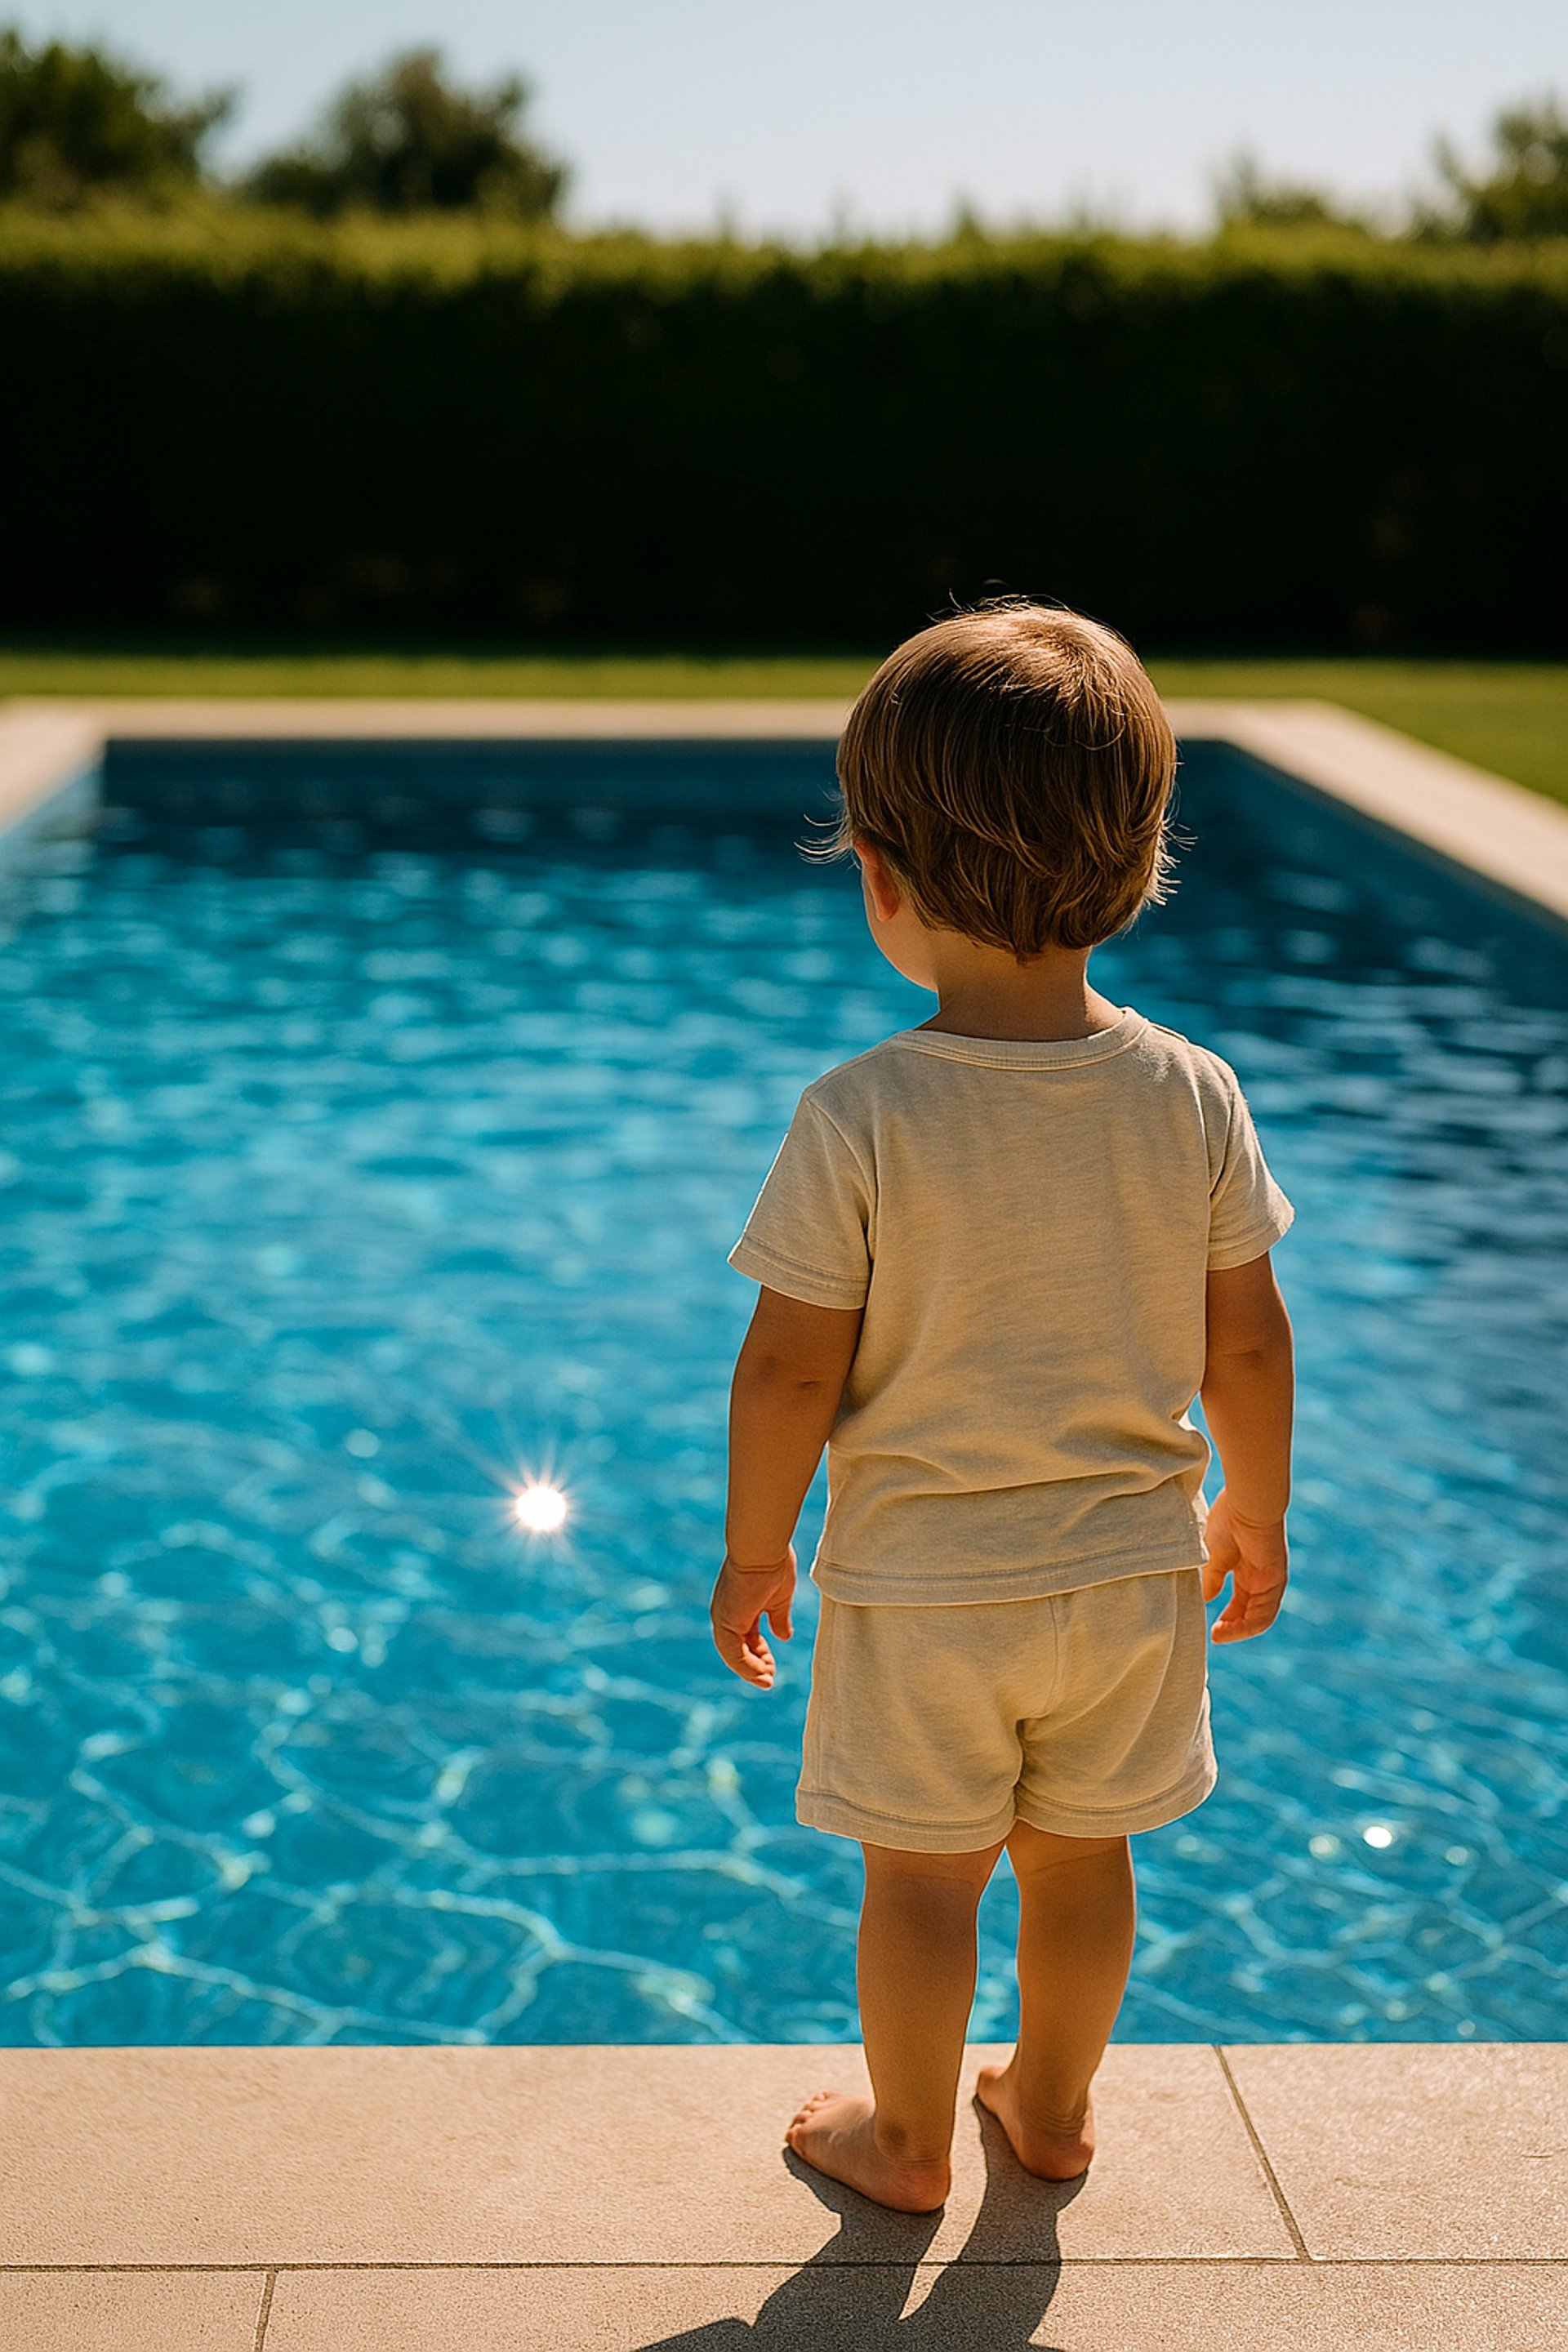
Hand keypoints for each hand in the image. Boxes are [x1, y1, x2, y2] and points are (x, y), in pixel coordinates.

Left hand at [710, 1548, 795, 1686]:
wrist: (763, 1548)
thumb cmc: (773, 1564)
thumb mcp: (779, 1598)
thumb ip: (779, 1618)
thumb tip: (784, 1637)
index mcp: (738, 1606)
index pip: (745, 1637)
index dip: (759, 1653)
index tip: (771, 1666)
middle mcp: (726, 1613)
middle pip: (737, 1649)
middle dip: (754, 1666)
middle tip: (770, 1679)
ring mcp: (723, 1617)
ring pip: (733, 1655)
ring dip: (750, 1671)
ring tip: (768, 1682)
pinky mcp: (726, 1622)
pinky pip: (734, 1654)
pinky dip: (748, 1667)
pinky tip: (763, 1674)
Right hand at [1202, 1489, 1287, 1643]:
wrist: (1247, 1503)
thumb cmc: (1227, 1522)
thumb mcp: (1213, 1557)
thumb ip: (1212, 1579)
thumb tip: (1206, 1599)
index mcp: (1246, 1568)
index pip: (1240, 1601)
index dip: (1227, 1617)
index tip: (1211, 1628)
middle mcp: (1260, 1577)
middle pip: (1250, 1611)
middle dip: (1232, 1626)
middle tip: (1215, 1634)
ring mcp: (1270, 1580)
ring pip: (1259, 1617)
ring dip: (1239, 1630)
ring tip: (1219, 1635)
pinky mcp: (1276, 1581)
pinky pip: (1264, 1614)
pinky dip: (1247, 1626)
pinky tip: (1228, 1629)